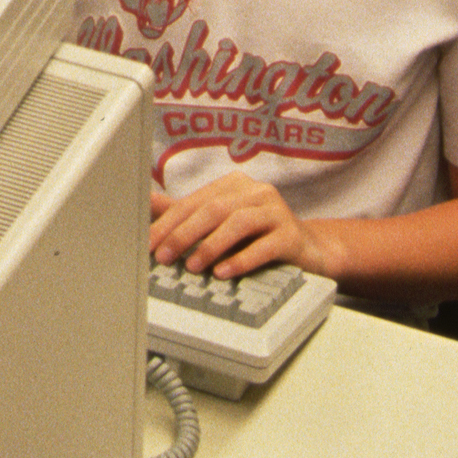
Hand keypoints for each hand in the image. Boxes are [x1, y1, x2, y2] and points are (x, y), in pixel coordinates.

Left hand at [149, 172, 345, 281]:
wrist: (309, 250)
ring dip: (211, 245)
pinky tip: (224, 272)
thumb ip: (187, 212)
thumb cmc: (259, 236)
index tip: (149, 245)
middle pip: (214, 209)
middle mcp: (256, 192)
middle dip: (184, 233)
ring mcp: (276, 211)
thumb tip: (148, 202)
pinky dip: (241, 259)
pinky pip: (264, 246)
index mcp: (234, 185)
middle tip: (164, 256)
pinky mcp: (291, 235)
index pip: (194, 201)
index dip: (169, 222)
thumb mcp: (222, 222)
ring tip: (193, 266)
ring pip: (238, 223)